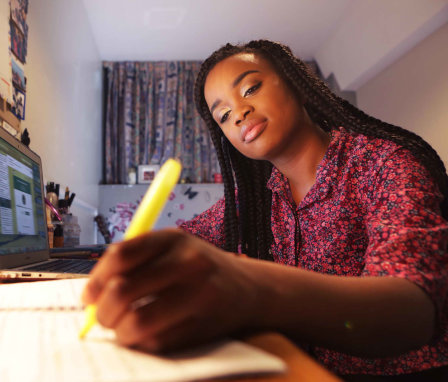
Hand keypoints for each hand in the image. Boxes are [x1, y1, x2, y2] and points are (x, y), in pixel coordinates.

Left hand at [82, 228, 257, 352]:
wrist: (248, 288)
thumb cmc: (200, 268)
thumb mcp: (173, 249)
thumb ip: (136, 262)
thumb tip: (94, 294)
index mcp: (174, 238)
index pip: (121, 255)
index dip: (96, 279)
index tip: (88, 296)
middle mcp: (188, 262)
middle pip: (123, 291)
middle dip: (103, 312)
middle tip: (102, 318)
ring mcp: (199, 295)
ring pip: (138, 322)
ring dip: (120, 332)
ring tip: (122, 329)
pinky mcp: (204, 325)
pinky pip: (157, 342)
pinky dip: (143, 342)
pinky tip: (147, 335)